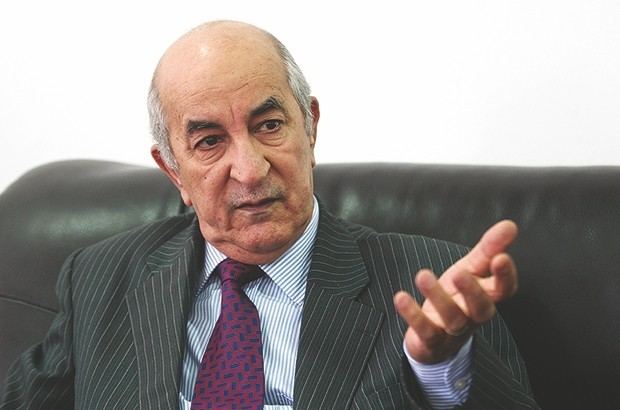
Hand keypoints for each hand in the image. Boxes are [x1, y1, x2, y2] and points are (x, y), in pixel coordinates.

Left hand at [393, 220, 518, 363]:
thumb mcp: (471, 269)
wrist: (435, 338)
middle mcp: (473, 316)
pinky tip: (401, 297)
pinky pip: (425, 331)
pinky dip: (413, 315)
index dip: (505, 276)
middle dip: (472, 291)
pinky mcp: (431, 341)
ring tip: (423, 275)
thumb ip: (489, 249)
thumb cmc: (457, 296)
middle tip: (460, 273)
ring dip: (438, 298)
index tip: (500, 257)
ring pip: (452, 319)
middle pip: (481, 308)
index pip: (504, 289)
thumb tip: (510, 225)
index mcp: (486, 296)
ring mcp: (453, 331)